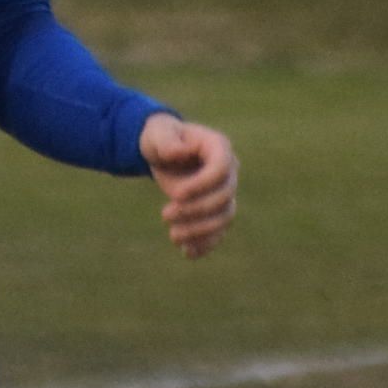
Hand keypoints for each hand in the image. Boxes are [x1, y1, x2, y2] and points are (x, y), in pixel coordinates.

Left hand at [138, 115, 236, 258]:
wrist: (163, 153)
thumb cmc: (161, 138)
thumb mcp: (158, 135)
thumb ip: (166, 141)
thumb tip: (178, 152)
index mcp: (219, 147)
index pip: (221, 168)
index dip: (202, 184)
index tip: (176, 194)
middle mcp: (229, 171)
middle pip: (224, 196)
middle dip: (195, 210)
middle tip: (165, 215)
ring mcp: (225, 192)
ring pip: (224, 217)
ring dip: (200, 231)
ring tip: (173, 236)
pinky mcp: (216, 211)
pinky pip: (219, 231)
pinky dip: (206, 244)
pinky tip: (187, 252)